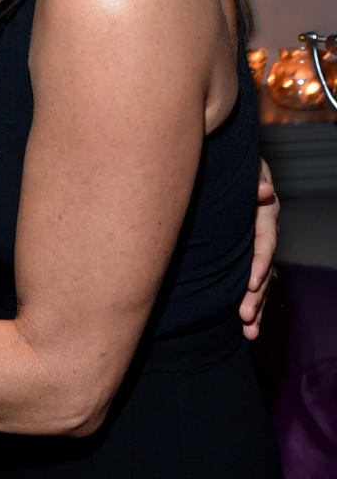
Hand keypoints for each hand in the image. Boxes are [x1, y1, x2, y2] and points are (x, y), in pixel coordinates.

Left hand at [239, 157, 279, 339]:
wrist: (232, 167)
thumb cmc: (237, 167)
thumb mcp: (247, 169)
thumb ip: (254, 181)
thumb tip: (264, 191)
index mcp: (265, 214)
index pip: (265, 242)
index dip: (259, 262)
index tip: (250, 282)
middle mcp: (265, 234)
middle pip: (264, 269)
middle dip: (256, 295)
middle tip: (245, 316)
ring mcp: (257, 247)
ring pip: (260, 281)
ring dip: (256, 307)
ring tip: (249, 331)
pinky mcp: (248, 256)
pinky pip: (253, 283)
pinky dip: (252, 304)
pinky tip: (247, 327)